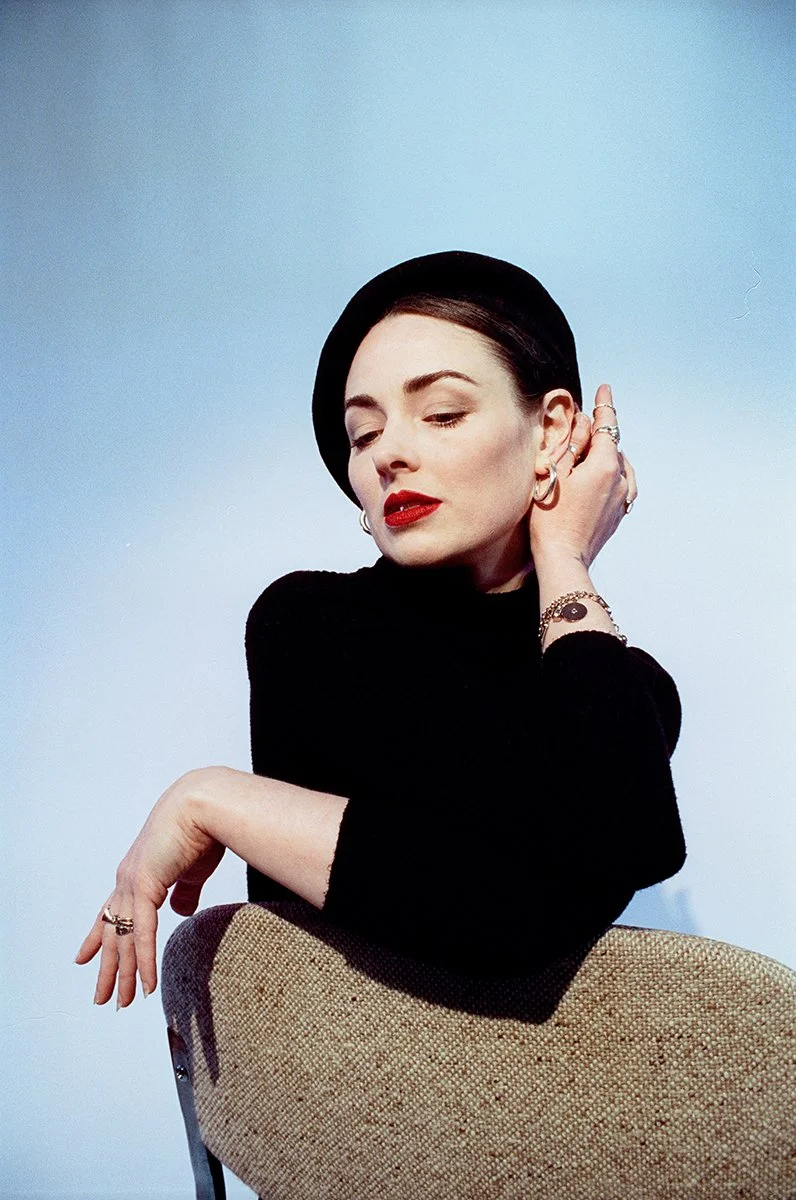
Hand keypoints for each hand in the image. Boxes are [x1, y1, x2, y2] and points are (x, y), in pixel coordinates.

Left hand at [74, 768, 225, 1007]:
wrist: (206, 804)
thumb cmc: (204, 828)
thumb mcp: (192, 869)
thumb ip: (184, 892)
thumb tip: (181, 912)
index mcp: (137, 872)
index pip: (110, 911)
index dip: (97, 937)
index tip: (84, 957)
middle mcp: (128, 880)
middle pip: (111, 932)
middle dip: (107, 968)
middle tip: (101, 997)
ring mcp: (133, 884)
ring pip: (123, 940)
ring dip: (123, 974)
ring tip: (120, 1003)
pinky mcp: (145, 887)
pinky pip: (142, 934)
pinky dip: (144, 962)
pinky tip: (146, 985)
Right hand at [529, 384, 637, 567]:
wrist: (563, 559)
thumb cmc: (551, 519)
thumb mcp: (555, 474)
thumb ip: (571, 444)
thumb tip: (582, 422)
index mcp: (605, 465)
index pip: (607, 426)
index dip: (605, 405)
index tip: (605, 388)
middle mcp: (620, 479)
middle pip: (612, 446)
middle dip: (597, 436)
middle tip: (577, 433)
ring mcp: (622, 498)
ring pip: (618, 465)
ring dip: (605, 457)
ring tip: (585, 458)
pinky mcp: (619, 514)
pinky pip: (620, 484)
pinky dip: (609, 475)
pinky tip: (595, 480)